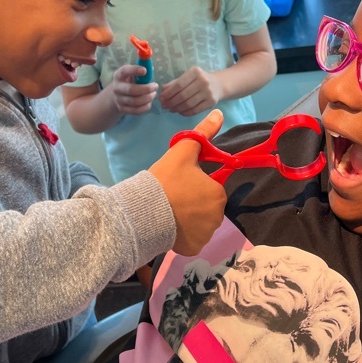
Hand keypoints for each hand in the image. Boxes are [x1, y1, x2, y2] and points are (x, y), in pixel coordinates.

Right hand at [110, 64, 156, 114]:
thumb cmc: (131, 81)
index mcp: (119, 75)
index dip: (134, 70)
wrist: (119, 95)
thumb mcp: (133, 73)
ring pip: (135, 101)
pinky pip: (137, 110)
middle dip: (146, 89)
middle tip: (155, 86)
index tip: (145, 71)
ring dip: (148, 98)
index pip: (124, 71)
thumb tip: (151, 69)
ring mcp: (119, 100)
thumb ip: (142, 70)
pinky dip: (146, 106)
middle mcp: (117, 88)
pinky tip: (149, 102)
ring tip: (153, 93)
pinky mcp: (123, 109)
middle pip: (131, 90)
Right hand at [149, 109, 226, 255]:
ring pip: (200, 224)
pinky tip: (170, 227)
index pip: (212, 187)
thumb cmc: (164, 180)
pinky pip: (192, 240)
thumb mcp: (183, 152)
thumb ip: (202, 134)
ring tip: (169, 212)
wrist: (142, 212)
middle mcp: (217, 216)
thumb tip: (219, 114)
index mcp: (218, 193)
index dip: (196, 184)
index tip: (179, 184)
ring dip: (189, 219)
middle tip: (172, 198)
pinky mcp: (193, 248)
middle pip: (207, 206)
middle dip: (194, 202)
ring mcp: (206, 235)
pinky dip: (184, 236)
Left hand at [159, 66, 222, 115]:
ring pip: (188, 104)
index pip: (179, 84)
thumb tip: (163, 92)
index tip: (161, 99)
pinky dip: (185, 113)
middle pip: (183, 95)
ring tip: (171, 109)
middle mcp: (203, 81)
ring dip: (177, 109)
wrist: (219, 84)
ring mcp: (208, 92)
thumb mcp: (188, 77)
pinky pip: (195, 110)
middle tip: (164, 106)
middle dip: (171, 102)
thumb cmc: (199, 80)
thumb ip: (174, 83)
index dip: (168, 93)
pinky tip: (180, 112)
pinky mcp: (211, 102)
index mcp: (195, 72)